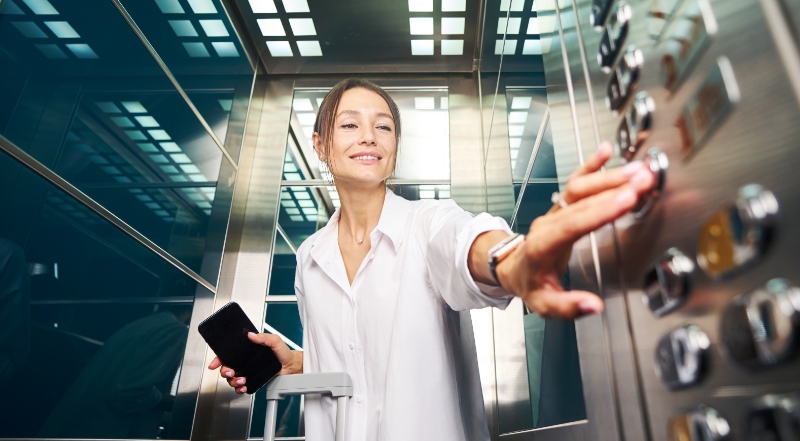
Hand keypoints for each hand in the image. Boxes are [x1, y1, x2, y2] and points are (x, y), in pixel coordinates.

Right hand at [207, 332, 302, 393]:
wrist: (291, 367)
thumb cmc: (283, 353)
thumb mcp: (275, 341)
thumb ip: (264, 337)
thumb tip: (252, 335)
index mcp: (247, 350)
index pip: (228, 354)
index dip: (218, 359)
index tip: (215, 364)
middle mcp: (245, 361)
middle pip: (227, 368)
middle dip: (225, 372)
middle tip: (231, 373)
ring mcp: (247, 371)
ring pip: (231, 379)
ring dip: (233, 381)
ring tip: (242, 381)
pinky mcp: (252, 381)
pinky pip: (240, 387)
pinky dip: (239, 389)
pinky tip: (244, 387)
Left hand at [497, 142, 656, 318]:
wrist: (512, 268)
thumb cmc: (529, 284)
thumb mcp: (543, 304)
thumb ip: (568, 306)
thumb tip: (593, 306)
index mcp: (542, 246)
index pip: (572, 225)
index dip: (599, 211)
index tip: (625, 200)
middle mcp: (548, 223)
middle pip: (581, 202)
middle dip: (614, 190)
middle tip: (643, 181)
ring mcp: (554, 212)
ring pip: (580, 188)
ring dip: (610, 177)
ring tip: (639, 171)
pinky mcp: (562, 206)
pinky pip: (575, 181)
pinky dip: (591, 165)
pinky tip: (605, 151)